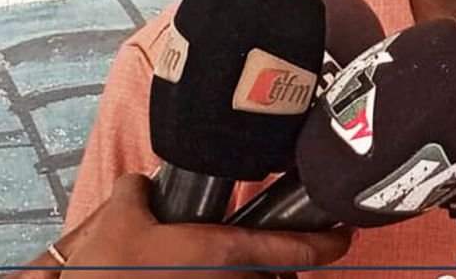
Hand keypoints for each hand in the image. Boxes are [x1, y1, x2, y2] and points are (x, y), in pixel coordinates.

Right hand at [10, 173, 351, 277]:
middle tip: (272, 256)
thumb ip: (136, 195)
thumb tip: (138, 186)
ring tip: (230, 270)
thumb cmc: (109, 273)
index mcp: (226, 253)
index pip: (299, 249)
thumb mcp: (119, 220)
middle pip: (280, 278)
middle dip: (280, 269)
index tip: (345, 238)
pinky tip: (200, 275)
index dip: (331, 244)